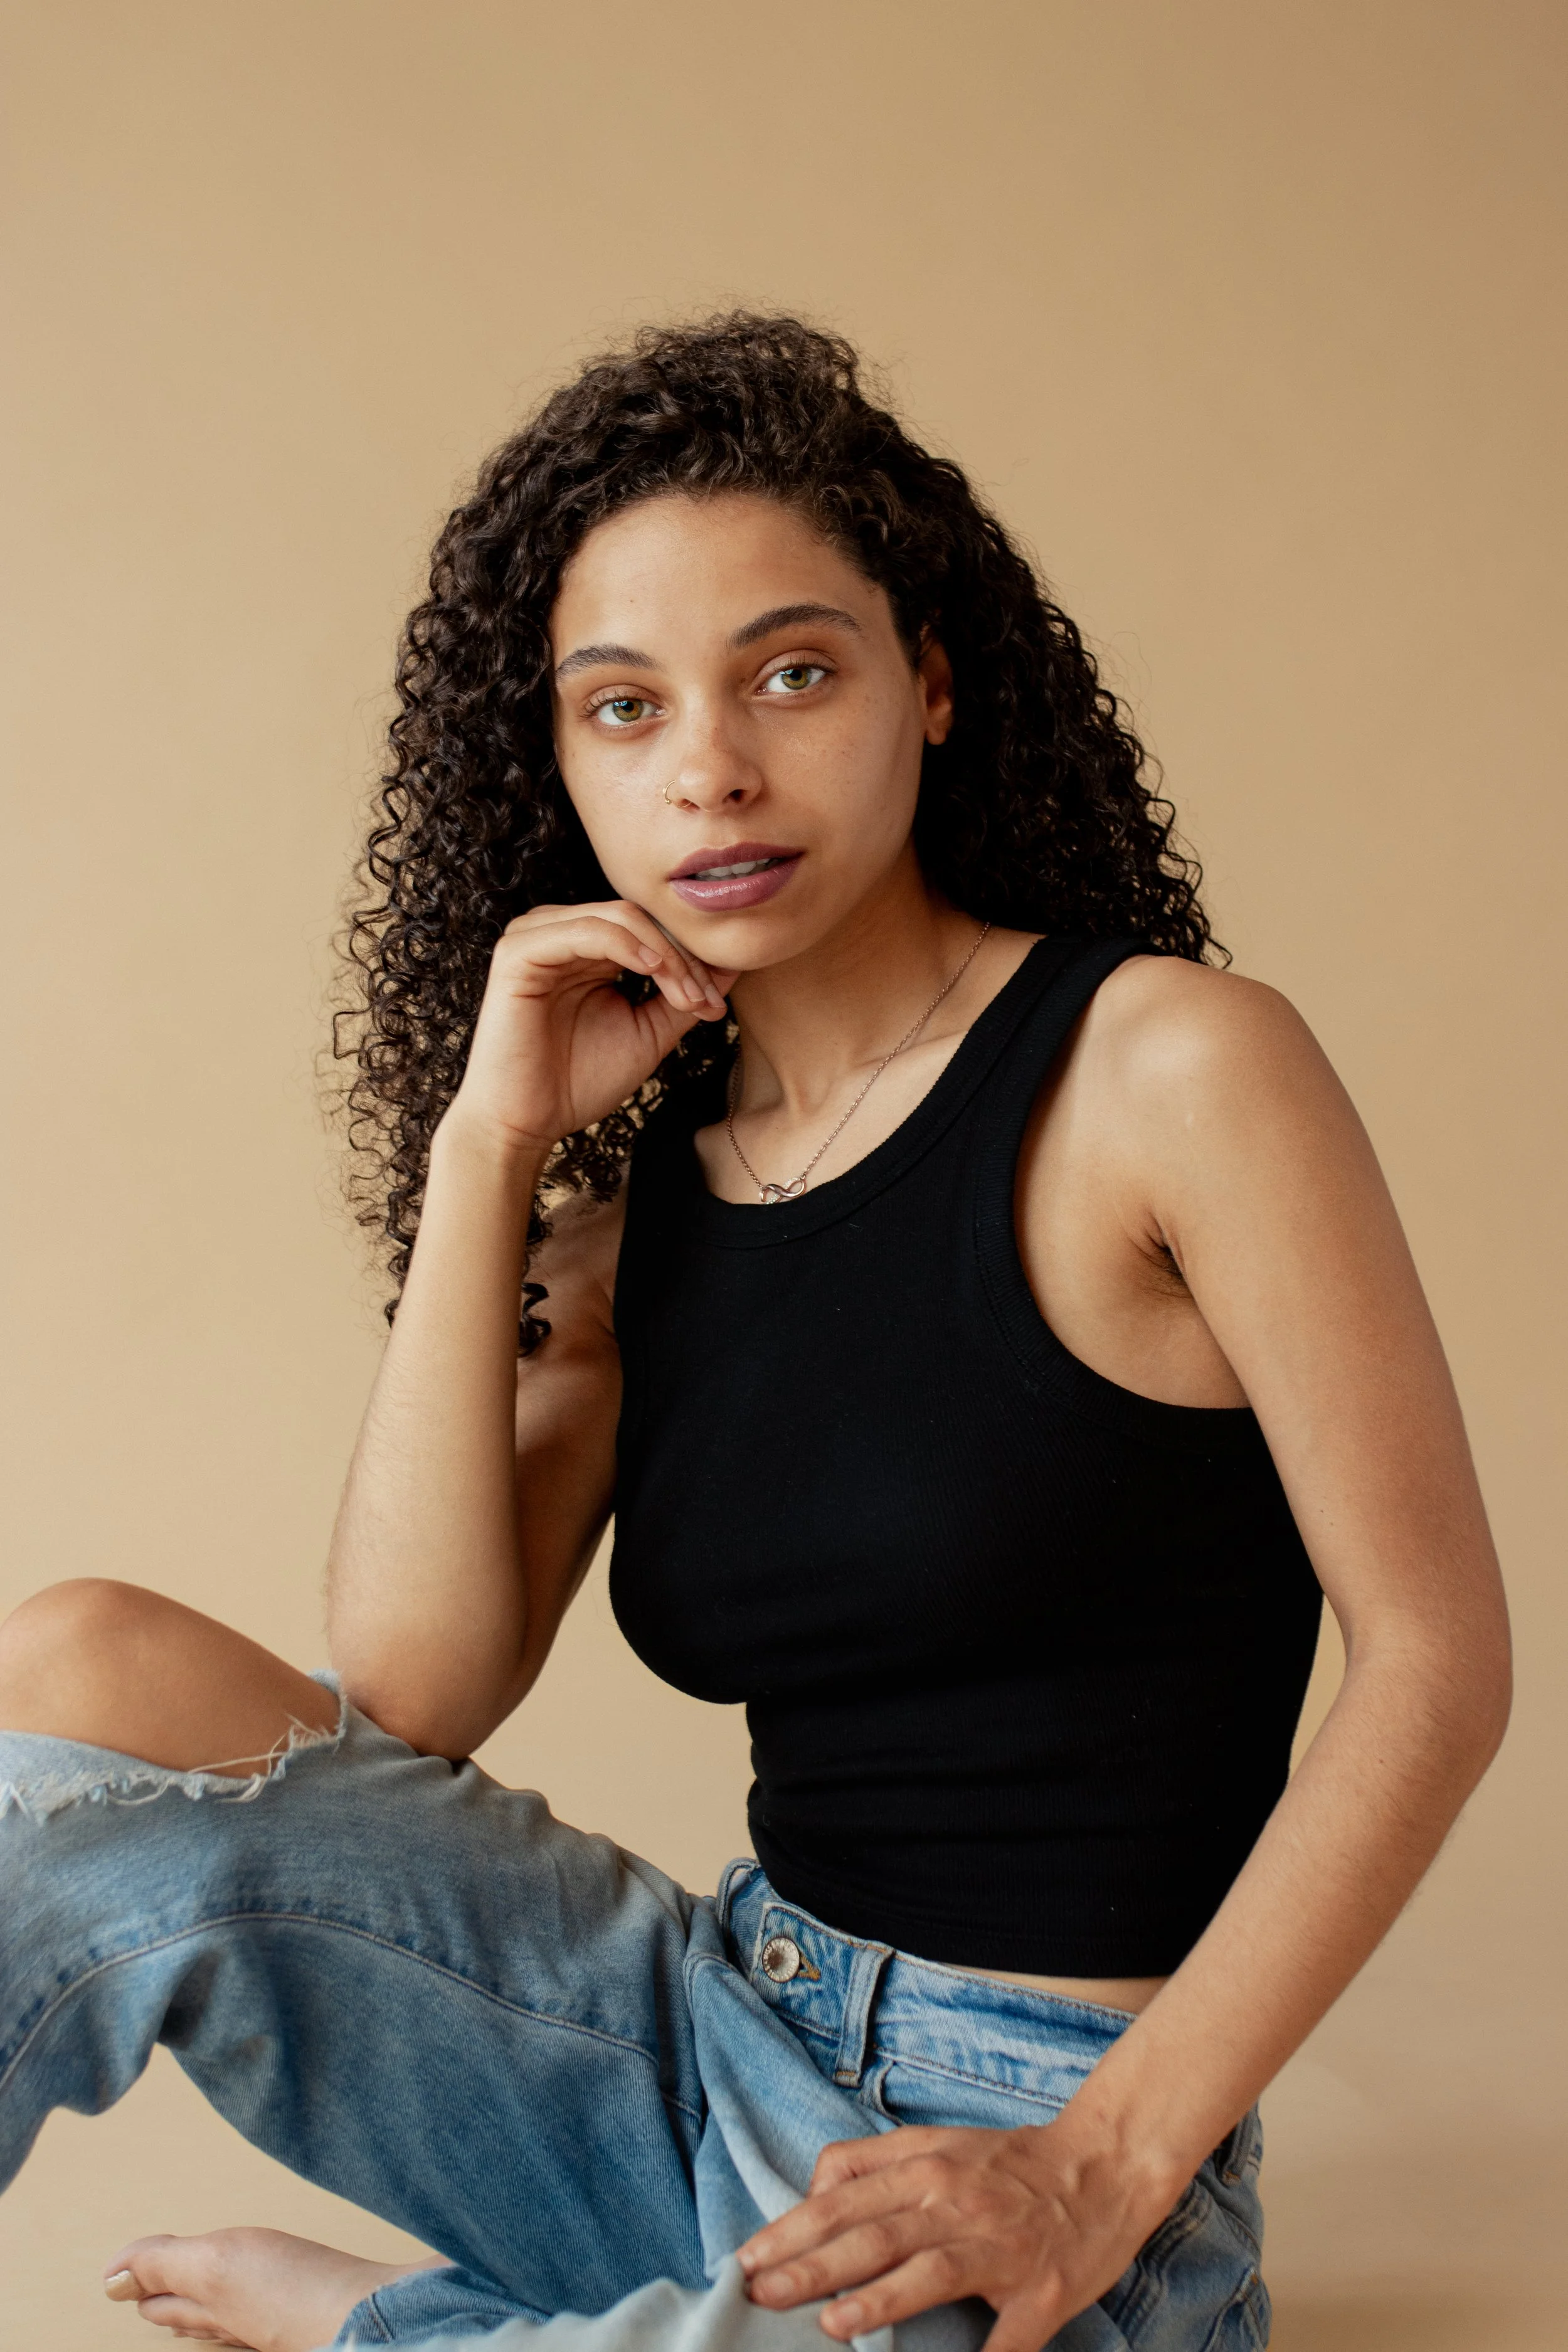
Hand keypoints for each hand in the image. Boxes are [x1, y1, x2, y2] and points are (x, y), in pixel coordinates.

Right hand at [445, 899, 735, 1154]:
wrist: (527, 1123)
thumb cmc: (579, 1081)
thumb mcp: (648, 1033)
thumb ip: (683, 997)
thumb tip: (733, 965)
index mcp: (586, 947)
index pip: (650, 929)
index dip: (691, 957)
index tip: (717, 1003)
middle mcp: (560, 933)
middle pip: (640, 918)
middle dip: (682, 957)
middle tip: (707, 1001)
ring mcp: (536, 938)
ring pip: (618, 917)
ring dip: (664, 953)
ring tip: (686, 995)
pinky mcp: (518, 953)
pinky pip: (583, 930)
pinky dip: (626, 945)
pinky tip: (653, 971)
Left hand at [736, 2119, 1178, 2351]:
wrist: (1105, 2162)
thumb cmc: (1011, 2161)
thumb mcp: (937, 2140)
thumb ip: (874, 2162)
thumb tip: (814, 2190)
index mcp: (928, 2166)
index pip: (844, 2197)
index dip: (792, 2229)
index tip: (747, 2258)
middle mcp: (956, 2201)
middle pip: (872, 2233)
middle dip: (809, 2266)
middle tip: (758, 2293)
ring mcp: (998, 2248)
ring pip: (927, 2270)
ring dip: (876, 2299)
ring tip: (829, 2322)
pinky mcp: (1039, 2291)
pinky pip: (1006, 2337)